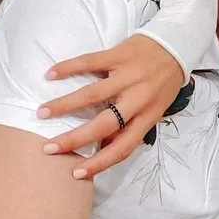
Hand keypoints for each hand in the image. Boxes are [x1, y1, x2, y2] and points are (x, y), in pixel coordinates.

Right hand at [39, 34, 183, 178]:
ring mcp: (128, 76)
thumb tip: (105, 147)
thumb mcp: (155, 109)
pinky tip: (50, 74)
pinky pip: (90, 62)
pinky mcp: (119, 55)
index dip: (101, 162)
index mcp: (149, 116)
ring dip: (65, 105)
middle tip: (49, 148)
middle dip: (75, 139)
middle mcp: (139, 99)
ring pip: (93, 95)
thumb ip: (132, 127)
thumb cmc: (163, 83)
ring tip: (42, 113)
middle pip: (104, 124)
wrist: (176, 46)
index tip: (77, 173)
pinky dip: (69, 68)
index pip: (124, 147)